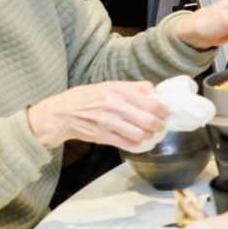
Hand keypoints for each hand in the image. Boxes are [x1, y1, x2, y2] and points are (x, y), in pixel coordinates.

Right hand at [25, 81, 166, 150]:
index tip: (165, 112)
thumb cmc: (89, 97)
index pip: (152, 101)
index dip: (163, 109)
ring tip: (148, 134)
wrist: (62, 113)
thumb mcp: (111, 85)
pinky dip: (136, 143)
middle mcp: (115, 105)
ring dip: (149, 136)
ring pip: (140, 134)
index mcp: (119, 90)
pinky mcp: (103, 136)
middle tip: (161, 126)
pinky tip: (137, 140)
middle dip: (160, 125)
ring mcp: (109, 122)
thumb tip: (157, 95)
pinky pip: (128, 143)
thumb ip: (134, 89)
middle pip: (150, 119)